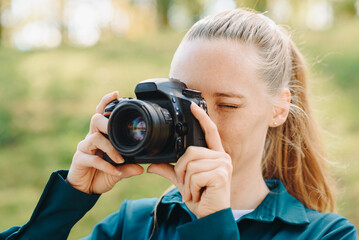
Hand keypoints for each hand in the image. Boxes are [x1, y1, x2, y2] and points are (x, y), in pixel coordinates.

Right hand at [66, 91, 143, 193]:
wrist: (85, 190)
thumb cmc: (101, 174)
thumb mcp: (118, 170)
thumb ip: (128, 168)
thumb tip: (141, 168)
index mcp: (100, 136)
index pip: (101, 114)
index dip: (106, 102)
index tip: (116, 93)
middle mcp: (91, 138)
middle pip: (95, 120)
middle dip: (106, 123)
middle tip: (116, 130)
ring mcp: (84, 148)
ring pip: (95, 139)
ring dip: (110, 148)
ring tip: (120, 160)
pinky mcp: (79, 160)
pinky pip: (93, 159)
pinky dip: (106, 166)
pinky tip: (116, 172)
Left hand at [147, 103, 231, 218]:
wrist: (211, 215)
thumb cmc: (201, 197)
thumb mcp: (183, 182)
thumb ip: (170, 170)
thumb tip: (151, 165)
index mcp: (214, 155)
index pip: (209, 132)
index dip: (202, 118)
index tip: (193, 106)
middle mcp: (222, 157)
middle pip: (191, 151)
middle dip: (182, 171)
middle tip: (188, 185)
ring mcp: (223, 165)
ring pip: (190, 164)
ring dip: (186, 182)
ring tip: (194, 191)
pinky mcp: (221, 175)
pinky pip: (194, 176)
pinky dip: (190, 189)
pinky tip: (198, 195)